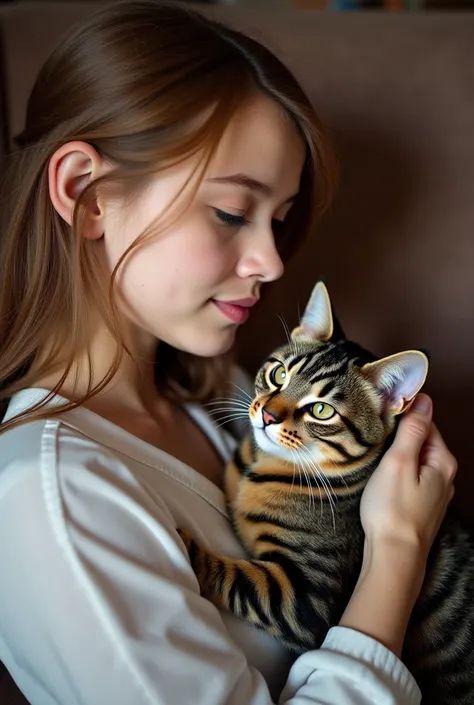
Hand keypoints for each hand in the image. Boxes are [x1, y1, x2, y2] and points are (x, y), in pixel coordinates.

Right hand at [360, 394, 456, 559]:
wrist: (394, 556)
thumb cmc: (393, 510)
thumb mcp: (399, 462)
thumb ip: (412, 431)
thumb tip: (424, 401)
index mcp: (442, 462)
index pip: (426, 424)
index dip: (403, 417)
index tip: (380, 417)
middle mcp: (445, 477)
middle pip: (422, 442)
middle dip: (400, 437)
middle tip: (374, 436)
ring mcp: (435, 493)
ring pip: (416, 461)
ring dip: (398, 456)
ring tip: (375, 456)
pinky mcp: (422, 506)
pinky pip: (412, 478)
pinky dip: (399, 473)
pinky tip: (383, 478)